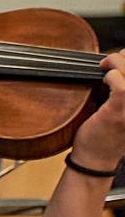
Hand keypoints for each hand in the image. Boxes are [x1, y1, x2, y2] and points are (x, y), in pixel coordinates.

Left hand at [67, 51, 124, 173]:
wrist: (95, 160)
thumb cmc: (105, 133)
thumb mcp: (120, 108)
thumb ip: (122, 88)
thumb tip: (119, 61)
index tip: (122, 56)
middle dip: (124, 58)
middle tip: (110, 60)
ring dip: (117, 64)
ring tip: (105, 66)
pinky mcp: (120, 112)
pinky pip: (121, 86)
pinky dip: (111, 76)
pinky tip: (104, 79)